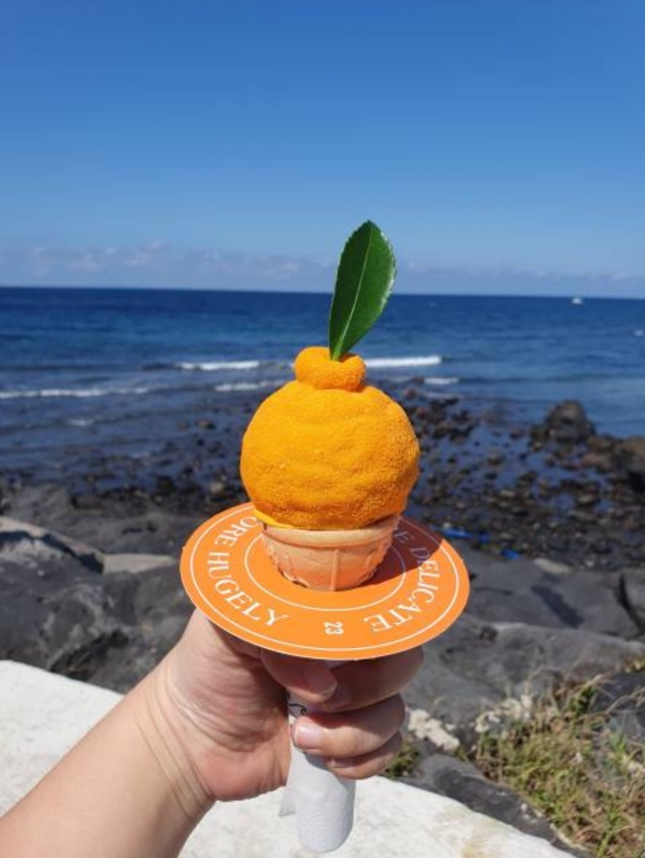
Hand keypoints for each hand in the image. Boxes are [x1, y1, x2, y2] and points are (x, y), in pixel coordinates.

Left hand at [149, 610, 422, 806]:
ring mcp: (352, 697)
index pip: (380, 600)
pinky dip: (359, 758)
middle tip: (321, 697)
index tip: (354, 639)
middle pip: (402, 656)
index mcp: (325, 611)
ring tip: (299, 735)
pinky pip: (387, 749)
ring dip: (350, 730)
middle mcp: (347, 650)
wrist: (188, 737)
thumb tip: (323, 682)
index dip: (380, 618)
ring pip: (395, 709)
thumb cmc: (207, 665)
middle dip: (368, 683)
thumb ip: (276, 627)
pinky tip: (317, 758)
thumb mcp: (228, 624)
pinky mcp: (350, 742)